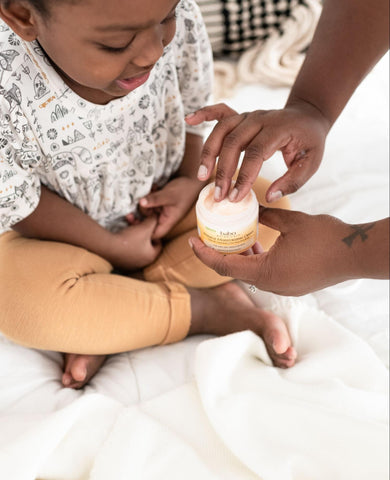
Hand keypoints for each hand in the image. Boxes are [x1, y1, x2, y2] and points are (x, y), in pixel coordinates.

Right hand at [109, 215, 161, 269]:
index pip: (159, 244)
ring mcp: (131, 264)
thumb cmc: (129, 239)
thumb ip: (153, 221)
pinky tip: (121, 233)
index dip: (155, 233)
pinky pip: (127, 249)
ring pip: (136, 244)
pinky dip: (126, 240)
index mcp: (151, 256)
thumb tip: (156, 217)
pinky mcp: (121, 262)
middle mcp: (142, 263)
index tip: (150, 226)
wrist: (107, 248)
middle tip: (137, 222)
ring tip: (128, 224)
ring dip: (133, 233)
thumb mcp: (145, 227)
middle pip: (146, 243)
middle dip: (142, 230)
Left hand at [138, 176, 203, 238]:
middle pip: (147, 222)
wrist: (192, 179)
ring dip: (144, 202)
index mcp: (168, 221)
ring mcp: (161, 210)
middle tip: (136, 204)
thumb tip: (140, 203)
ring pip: (147, 211)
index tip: (134, 222)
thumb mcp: (169, 195)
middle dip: (141, 214)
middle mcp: (164, 218)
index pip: (154, 234)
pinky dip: (148, 197)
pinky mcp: (159, 203)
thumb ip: (155, 199)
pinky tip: (153, 188)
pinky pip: (149, 203)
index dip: (143, 232)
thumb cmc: (184, 189)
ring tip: (149, 191)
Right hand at [185, 101, 330, 202]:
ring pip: (222, 130)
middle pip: (233, 142)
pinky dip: (203, 113)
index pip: (255, 153)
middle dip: (223, 171)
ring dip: (209, 153)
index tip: (235, 198)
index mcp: (278, 129)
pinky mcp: (241, 115)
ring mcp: (248, 115)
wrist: (308, 116)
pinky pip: (219, 111)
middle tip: (218, 196)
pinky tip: (188, 119)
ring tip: (202, 176)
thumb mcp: (311, 164)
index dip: (243, 177)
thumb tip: (269, 197)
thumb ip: (292, 182)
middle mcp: (259, 118)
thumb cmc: (309, 142)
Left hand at [188, 207, 358, 295]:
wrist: (356, 254)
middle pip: (233, 272)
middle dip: (218, 255)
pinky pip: (265, 275)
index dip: (203, 254)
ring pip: (249, 274)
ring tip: (230, 239)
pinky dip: (255, 262)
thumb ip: (266, 215)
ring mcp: (283, 288)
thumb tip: (251, 206)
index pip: (223, 266)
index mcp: (266, 272)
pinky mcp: (292, 286)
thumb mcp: (291, 221)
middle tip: (208, 237)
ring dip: (238, 258)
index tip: (191, 241)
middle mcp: (271, 285)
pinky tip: (256, 246)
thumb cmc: (325, 238)